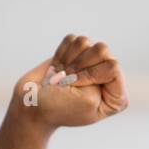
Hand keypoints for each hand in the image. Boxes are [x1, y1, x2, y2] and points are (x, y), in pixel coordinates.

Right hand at [8, 33, 128, 131]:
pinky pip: (72, 40)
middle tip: (68, 82)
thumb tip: (101, 48)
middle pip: (102, 50)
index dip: (92, 73)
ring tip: (63, 76)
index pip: (113, 66)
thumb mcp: (89, 100)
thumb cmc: (59, 109)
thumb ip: (106, 73)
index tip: (77, 87)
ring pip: (86, 42)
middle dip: (80, 64)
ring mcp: (91, 65)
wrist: (31, 104)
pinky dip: (62, 53)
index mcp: (117, 97)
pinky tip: (59, 68)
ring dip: (69, 60)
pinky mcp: (75, 54)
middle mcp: (108, 79)